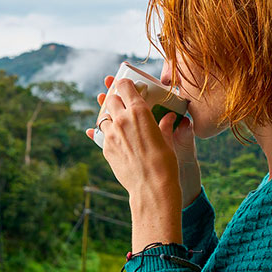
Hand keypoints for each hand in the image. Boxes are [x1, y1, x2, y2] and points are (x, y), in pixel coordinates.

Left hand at [87, 76, 201, 207]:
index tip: (128, 85)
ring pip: (104, 117)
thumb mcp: (167, 140)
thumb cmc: (165, 163)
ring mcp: (110, 134)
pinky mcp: (105, 148)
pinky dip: (107, 134)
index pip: (125, 86)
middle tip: (124, 104)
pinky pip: (101, 135)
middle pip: (111, 99)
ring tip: (119, 123)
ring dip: (110, 117)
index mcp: (139, 111)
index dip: (125, 84)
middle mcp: (121, 119)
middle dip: (116, 99)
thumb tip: (169, 118)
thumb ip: (164, 125)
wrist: (151, 187)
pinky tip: (115, 138)